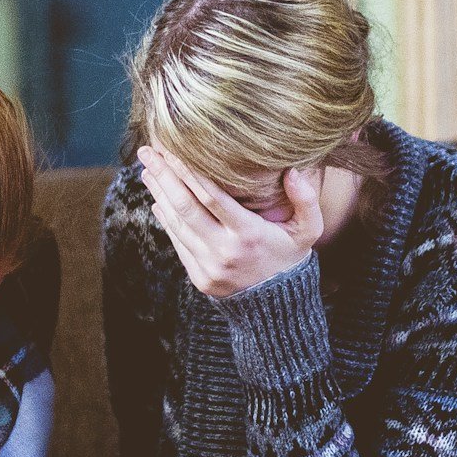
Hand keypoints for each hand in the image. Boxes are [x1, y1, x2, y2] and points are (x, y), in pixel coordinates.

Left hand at [138, 146, 322, 299]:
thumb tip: (293, 171)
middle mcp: (225, 251)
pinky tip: (158, 199)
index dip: (189, 172)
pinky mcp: (199, 277)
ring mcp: (209, 266)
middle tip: (148, 152)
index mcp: (249, 235)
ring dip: (159, 194)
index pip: (212, 197)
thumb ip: (306, 200)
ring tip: (148, 170)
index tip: (173, 149)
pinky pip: (178, 242)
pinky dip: (166, 219)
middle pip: (186, 207)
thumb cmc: (291, 258)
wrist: (277, 307)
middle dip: (164, 176)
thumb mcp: (309, 231)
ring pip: (177, 224)